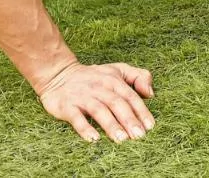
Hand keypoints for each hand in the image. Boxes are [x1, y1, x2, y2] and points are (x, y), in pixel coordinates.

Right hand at [37, 61, 155, 142]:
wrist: (58, 74)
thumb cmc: (94, 76)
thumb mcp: (117, 69)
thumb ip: (138, 76)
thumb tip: (150, 94)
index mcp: (113, 80)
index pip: (130, 96)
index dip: (141, 111)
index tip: (149, 126)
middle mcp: (99, 87)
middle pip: (116, 103)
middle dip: (129, 120)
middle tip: (139, 136)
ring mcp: (82, 97)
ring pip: (99, 110)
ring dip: (111, 125)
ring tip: (121, 139)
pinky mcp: (67, 106)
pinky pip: (76, 117)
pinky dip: (84, 128)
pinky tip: (93, 139)